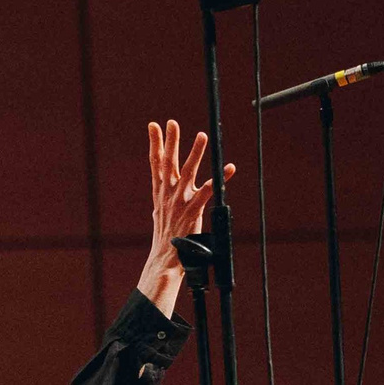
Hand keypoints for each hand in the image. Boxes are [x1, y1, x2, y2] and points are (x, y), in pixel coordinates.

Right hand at [136, 119, 232, 316]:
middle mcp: (168, 195)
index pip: (155, 164)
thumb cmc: (167, 241)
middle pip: (167, 163)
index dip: (155, 144)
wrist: (165, 262)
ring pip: (187, 173)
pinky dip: (220, 180)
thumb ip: (165, 198)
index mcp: (160, 194)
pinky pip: (208, 193)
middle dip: (169, 141)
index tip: (153, 126)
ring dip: (195, 153)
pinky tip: (229, 168)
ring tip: (202, 135)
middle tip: (171, 122)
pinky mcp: (192, 212)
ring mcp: (179, 203)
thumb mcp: (162, 214)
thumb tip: (165, 187)